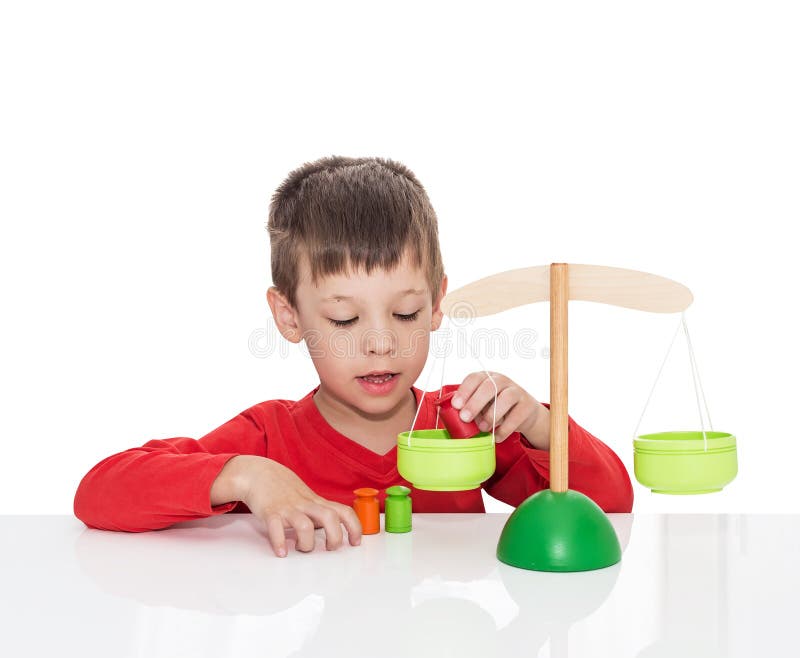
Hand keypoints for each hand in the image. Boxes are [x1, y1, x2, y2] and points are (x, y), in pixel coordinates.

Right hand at [236, 456, 362, 556]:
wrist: (259, 474)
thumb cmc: (285, 489)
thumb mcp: (308, 497)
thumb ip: (321, 512)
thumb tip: (334, 530)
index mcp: (317, 502)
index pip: (344, 511)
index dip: (354, 527)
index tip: (356, 542)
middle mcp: (305, 504)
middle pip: (329, 518)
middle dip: (335, 537)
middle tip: (330, 548)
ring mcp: (288, 508)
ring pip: (304, 526)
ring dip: (306, 543)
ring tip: (302, 548)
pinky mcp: (270, 512)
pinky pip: (276, 528)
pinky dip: (279, 542)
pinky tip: (281, 552)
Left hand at [450, 371, 544, 443]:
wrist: (525, 413)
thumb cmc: (497, 407)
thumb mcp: (482, 404)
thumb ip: (470, 407)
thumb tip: (455, 419)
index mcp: (486, 378)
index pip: (474, 378)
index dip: (464, 390)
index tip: (455, 405)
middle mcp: (502, 380)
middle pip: (489, 387)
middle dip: (475, 403)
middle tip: (465, 418)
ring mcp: (517, 391)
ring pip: (506, 398)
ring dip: (491, 415)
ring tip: (483, 428)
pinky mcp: (528, 405)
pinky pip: (516, 416)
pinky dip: (505, 429)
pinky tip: (496, 436)